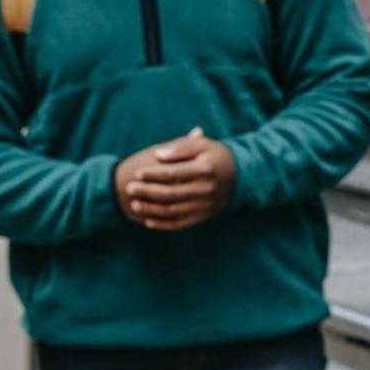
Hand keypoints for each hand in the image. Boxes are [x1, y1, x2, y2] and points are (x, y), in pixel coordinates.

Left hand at [117, 128, 236, 230]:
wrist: (239, 176)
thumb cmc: (215, 156)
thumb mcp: (202, 145)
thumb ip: (180, 148)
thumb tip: (158, 155)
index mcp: (205, 169)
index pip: (174, 173)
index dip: (154, 174)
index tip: (137, 173)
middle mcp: (206, 189)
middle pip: (171, 193)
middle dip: (147, 192)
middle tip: (129, 188)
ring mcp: (206, 205)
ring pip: (173, 211)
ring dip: (151, 210)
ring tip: (134, 204)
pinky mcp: (204, 216)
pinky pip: (181, 223)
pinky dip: (164, 224)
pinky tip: (148, 221)